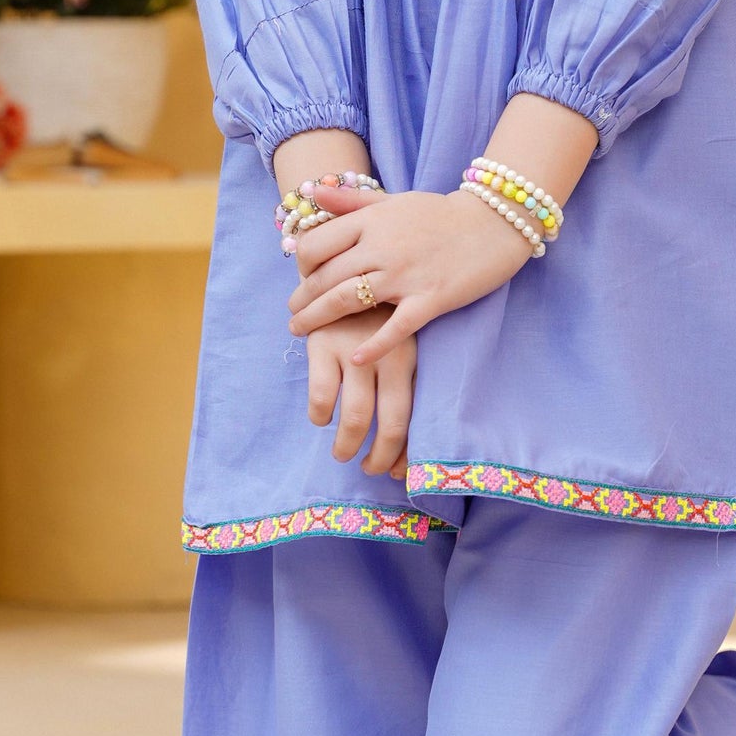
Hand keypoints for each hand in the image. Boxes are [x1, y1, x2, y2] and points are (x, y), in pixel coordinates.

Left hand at [288, 181, 531, 360]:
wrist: (494, 223)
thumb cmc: (441, 214)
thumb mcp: (394, 200)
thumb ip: (352, 201)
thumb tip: (312, 193)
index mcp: (371, 222)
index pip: (316, 245)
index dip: (301, 266)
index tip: (303, 278)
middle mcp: (382, 247)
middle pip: (326, 277)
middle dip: (303, 300)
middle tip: (294, 315)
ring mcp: (405, 275)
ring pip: (348, 300)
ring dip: (319, 319)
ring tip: (302, 332)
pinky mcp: (431, 299)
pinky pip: (395, 327)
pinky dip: (374, 345)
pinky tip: (357, 358)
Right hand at [305, 306, 416, 475]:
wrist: (346, 264)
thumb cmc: (376, 314)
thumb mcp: (398, 339)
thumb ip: (400, 381)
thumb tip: (400, 446)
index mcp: (412, 358)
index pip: (413, 415)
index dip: (405, 451)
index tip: (395, 471)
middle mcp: (389, 357)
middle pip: (391, 423)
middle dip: (380, 456)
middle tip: (369, 469)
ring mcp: (356, 351)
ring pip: (356, 417)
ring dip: (347, 445)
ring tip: (341, 453)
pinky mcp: (324, 344)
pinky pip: (323, 396)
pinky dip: (321, 416)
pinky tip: (321, 418)